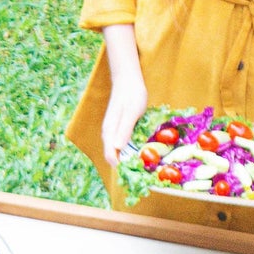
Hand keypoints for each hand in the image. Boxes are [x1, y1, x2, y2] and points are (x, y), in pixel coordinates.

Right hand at [100, 24, 147, 163]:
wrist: (128, 80)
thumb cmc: (131, 95)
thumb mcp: (131, 112)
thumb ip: (124, 129)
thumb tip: (118, 148)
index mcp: (109, 132)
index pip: (110, 157)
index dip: (122, 167)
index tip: (137, 173)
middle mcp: (109, 134)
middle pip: (113, 157)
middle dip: (127, 166)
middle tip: (144, 172)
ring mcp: (113, 132)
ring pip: (118, 152)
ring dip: (129, 159)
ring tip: (145, 164)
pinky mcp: (119, 129)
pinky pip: (123, 145)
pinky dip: (131, 150)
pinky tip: (142, 151)